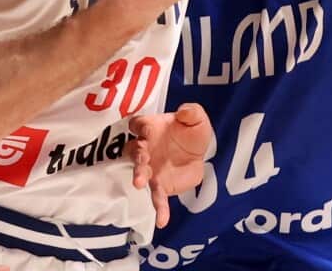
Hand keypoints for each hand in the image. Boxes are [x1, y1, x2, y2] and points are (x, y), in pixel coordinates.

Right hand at [125, 104, 212, 227]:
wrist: (194, 153)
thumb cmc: (189, 132)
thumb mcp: (196, 119)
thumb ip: (192, 112)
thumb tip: (183, 112)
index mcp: (151, 128)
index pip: (139, 124)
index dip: (141, 126)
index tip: (147, 130)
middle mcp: (145, 149)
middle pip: (134, 150)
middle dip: (137, 155)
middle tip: (141, 161)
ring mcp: (150, 168)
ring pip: (141, 173)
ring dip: (139, 176)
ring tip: (140, 184)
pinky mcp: (159, 185)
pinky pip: (157, 197)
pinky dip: (159, 209)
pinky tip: (162, 220)